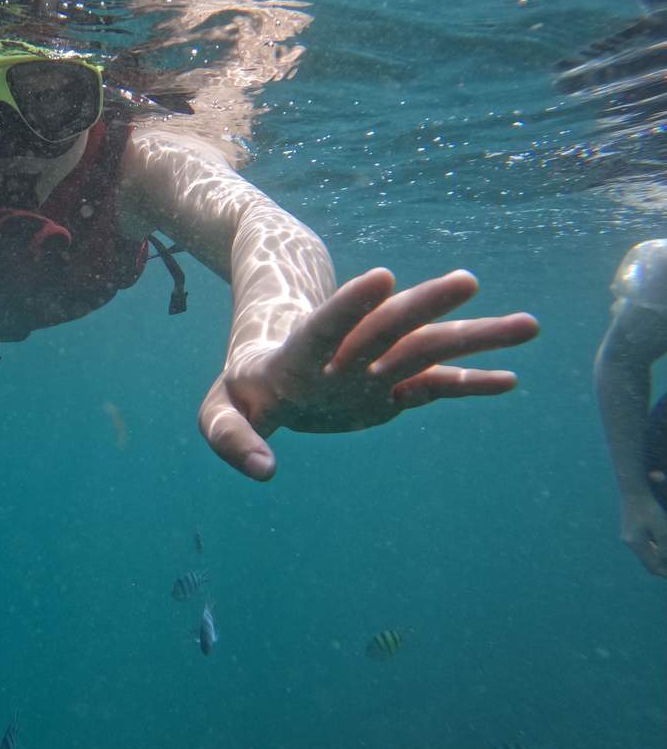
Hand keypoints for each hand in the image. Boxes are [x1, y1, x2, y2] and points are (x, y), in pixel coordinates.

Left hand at [199, 269, 539, 479]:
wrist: (274, 366)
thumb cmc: (245, 391)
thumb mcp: (219, 412)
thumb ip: (230, 437)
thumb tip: (264, 471)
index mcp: (298, 353)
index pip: (324, 325)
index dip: (350, 305)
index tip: (384, 277)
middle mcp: (345, 352)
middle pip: (386, 327)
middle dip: (424, 307)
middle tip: (467, 281)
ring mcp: (375, 366)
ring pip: (426, 347)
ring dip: (473, 337)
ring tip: (529, 325)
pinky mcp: (393, 388)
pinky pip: (438, 384)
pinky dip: (471, 384)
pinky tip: (510, 379)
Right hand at [622, 500, 666, 577]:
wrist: (633, 490)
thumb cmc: (649, 508)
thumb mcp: (661, 529)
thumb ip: (665, 548)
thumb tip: (666, 562)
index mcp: (635, 544)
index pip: (653, 567)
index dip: (666, 573)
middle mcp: (629, 542)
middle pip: (649, 562)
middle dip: (663, 567)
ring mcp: (628, 535)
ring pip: (647, 554)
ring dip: (659, 558)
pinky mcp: (630, 529)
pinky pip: (644, 545)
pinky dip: (655, 549)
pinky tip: (663, 544)